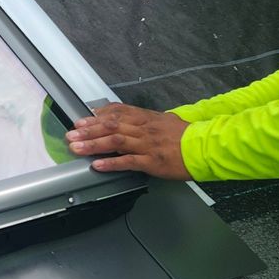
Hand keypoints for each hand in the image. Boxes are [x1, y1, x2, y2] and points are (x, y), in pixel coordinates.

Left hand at [65, 103, 191, 178]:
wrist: (206, 147)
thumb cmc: (188, 136)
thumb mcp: (167, 121)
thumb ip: (148, 120)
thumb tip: (131, 120)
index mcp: (147, 118)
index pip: (118, 113)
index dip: (98, 115)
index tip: (82, 119)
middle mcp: (144, 129)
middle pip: (112, 126)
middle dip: (89, 130)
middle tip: (71, 133)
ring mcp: (147, 145)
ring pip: (115, 141)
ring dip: (93, 145)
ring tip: (76, 147)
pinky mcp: (152, 162)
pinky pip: (128, 162)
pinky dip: (111, 163)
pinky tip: (97, 165)